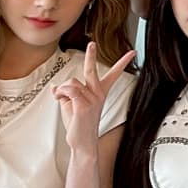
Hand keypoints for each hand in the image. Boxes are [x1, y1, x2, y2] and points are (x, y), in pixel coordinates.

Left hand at [54, 43, 135, 158]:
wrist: (82, 143)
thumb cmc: (79, 126)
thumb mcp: (71, 106)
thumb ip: (66, 94)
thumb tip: (54, 86)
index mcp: (99, 93)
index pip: (113, 74)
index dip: (123, 62)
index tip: (132, 53)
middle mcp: (98, 94)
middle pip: (92, 70)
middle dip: (91, 55)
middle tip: (92, 44)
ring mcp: (92, 99)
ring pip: (71, 83)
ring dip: (62, 91)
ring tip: (63, 101)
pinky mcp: (84, 104)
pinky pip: (68, 90)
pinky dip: (60, 94)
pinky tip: (61, 101)